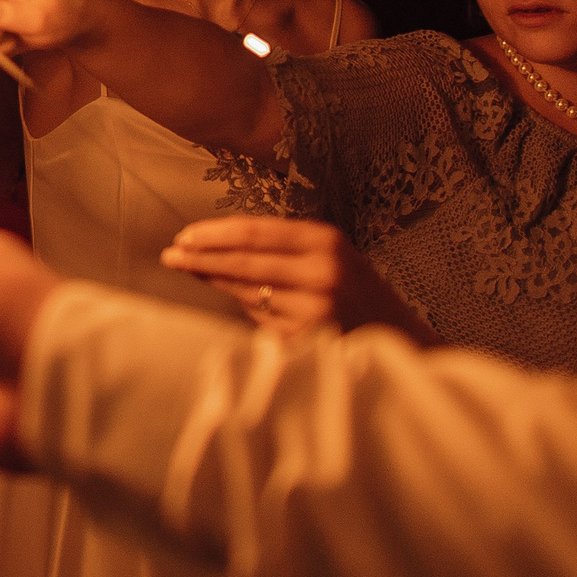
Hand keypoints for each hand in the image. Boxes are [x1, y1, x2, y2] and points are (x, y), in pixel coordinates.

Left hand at [160, 217, 438, 343]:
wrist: (405, 345)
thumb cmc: (360, 297)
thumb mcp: (332, 259)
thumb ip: (284, 251)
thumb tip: (216, 249)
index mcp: (327, 242)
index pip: (255, 231)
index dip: (214, 234)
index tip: (185, 236)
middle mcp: (322, 273)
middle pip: (244, 261)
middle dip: (201, 257)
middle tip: (171, 255)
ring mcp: (315, 310)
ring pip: (248, 293)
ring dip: (215, 283)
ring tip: (190, 271)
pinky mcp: (308, 343)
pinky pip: (262, 323)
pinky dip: (248, 313)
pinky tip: (236, 303)